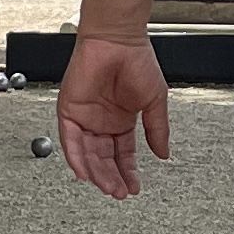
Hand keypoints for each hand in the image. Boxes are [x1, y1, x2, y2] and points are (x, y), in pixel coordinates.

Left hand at [57, 33, 170, 198]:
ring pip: (87, 153)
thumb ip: (157, 130)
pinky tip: (85, 173)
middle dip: (112, 177)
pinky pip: (70, 140)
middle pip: (104, 158)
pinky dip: (76, 157)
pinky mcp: (69, 109)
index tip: (133, 187)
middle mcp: (101, 121)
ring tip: (108, 188)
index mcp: (121, 120)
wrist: (118, 40)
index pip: (122, 153)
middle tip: (120, 193)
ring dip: (96, 172)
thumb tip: (164, 154)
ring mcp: (84, 116)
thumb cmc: (137, 61)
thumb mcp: (155, 102)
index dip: (128, 171)